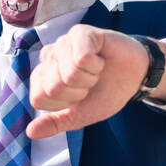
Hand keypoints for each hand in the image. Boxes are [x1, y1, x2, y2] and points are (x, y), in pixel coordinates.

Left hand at [26, 25, 150, 138]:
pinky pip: (82, 58)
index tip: (78, 97)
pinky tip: (101, 59)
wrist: (135, 77)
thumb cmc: (105, 93)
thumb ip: (55, 123)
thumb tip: (30, 132)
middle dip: (79, 92)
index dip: (64, 104)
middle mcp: (48, 57)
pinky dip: (97, 65)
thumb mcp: (80, 115)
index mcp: (43, 77)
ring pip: (69, 74)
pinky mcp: (80, 33)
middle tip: (90, 83)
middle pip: (54, 88)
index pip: (39, 99)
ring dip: (90, 78)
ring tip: (96, 70)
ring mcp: (63, 43)